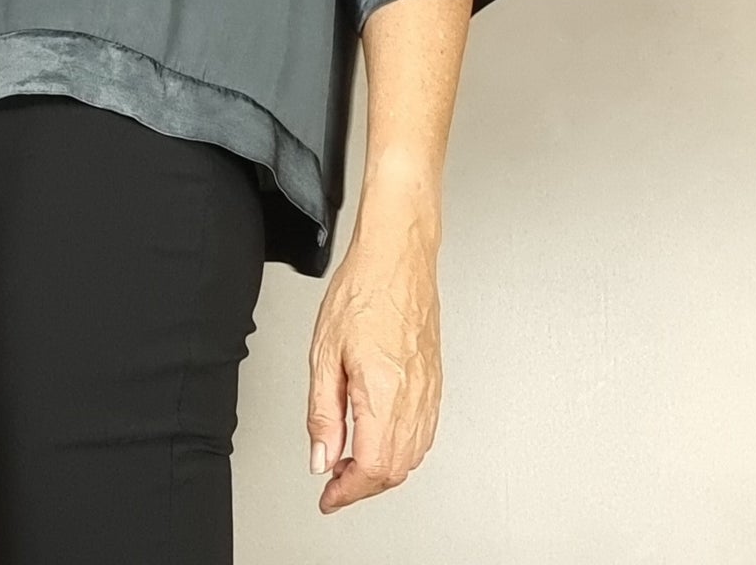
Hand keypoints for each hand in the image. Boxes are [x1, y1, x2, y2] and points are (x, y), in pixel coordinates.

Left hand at [305, 228, 442, 515]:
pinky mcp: (435, 383)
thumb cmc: (362, 291)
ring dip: (381, 469)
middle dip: (362, 484)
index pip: (372, 468)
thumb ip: (323, 413)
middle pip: (394, 470)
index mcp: (384, 394)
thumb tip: (321, 457)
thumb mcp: (324, 353)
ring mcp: (429, 392)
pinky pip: (423, 434)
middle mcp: (413, 399)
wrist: (398, 259)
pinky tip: (379, 436)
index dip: (347, 492)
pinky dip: (401, 449)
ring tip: (350, 458)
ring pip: (412, 457)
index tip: (328, 496)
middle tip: (332, 477)